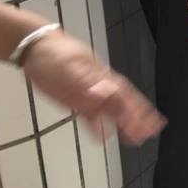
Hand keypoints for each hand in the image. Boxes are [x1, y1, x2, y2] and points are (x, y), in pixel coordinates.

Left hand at [22, 31, 164, 144]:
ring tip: (136, 138)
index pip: (123, 96)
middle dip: (137, 118)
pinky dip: (97, 128)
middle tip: (152, 132)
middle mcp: (100, 87)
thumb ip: (86, 80)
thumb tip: (104, 92)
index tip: (149, 122)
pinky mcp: (76, 101)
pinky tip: (103, 137)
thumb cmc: (55, 53)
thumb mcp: (69, 66)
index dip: (136, 110)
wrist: (36, 48)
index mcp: (102, 77)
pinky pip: (90, 117)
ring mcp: (89, 95)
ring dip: (123, 124)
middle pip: (122, 104)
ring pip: (110, 112)